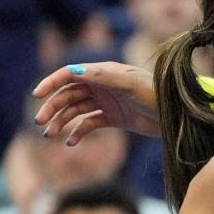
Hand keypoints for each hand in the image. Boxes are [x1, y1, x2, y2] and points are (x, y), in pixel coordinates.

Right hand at [33, 62, 160, 145]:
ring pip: (76, 110)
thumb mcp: (129, 84)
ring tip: (51, 134)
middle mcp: (101, 85)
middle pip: (68, 95)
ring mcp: (106, 102)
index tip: (37, 96)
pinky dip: (79, 132)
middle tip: (41, 123)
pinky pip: (90, 124)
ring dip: (62, 121)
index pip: (68, 75)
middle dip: (53, 108)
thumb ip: (102, 77)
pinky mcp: (114, 118)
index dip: (51, 83)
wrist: (176, 114)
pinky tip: (71, 142)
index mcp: (101, 72)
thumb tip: (73, 71)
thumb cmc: (155, 93)